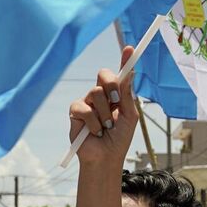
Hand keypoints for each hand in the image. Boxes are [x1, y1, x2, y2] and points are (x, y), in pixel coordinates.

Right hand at [67, 46, 140, 167]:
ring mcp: (88, 101)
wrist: (106, 158)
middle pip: (104, 75)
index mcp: (117, 95)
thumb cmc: (119, 139)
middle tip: (117, 101)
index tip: (130, 49)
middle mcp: (102, 95)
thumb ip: (127, 96)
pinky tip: (95, 132)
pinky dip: (93, 123)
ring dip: (105, 113)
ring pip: (96, 92)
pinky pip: (84, 108)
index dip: (125, 60)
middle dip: (112, 85)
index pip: (120, 74)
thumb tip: (130, 73)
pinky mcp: (76, 111)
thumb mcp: (129, 117)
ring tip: (106, 128)